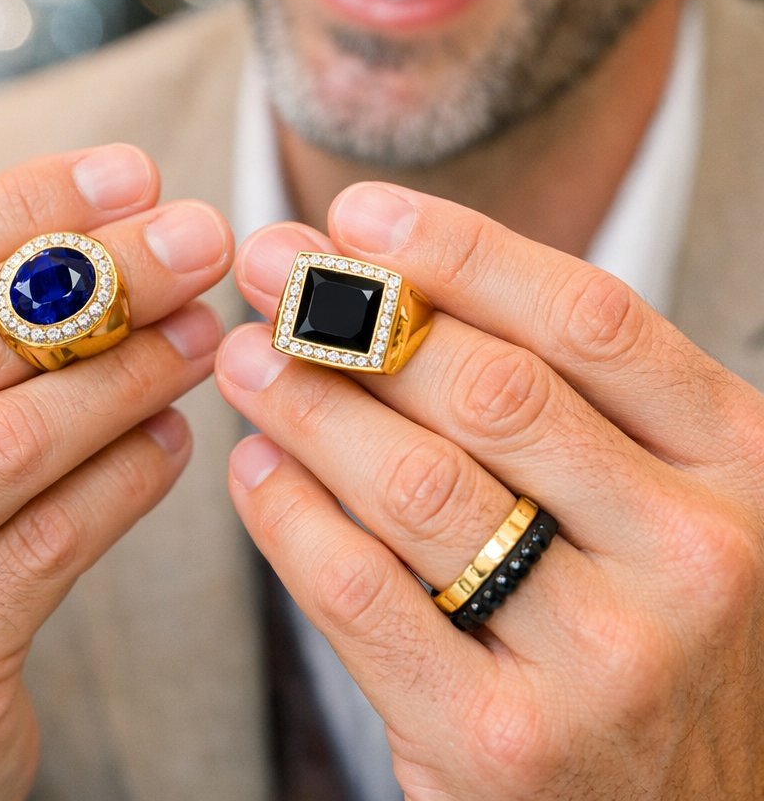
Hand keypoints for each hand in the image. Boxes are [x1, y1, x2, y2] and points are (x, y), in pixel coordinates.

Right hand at [0, 145, 231, 799]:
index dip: (26, 205)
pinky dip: (129, 480)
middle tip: (200, 240)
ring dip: (131, 373)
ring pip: (15, 439)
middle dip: (104, 276)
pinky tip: (175, 440)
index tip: (132, 176)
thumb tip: (98, 228)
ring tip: (202, 335)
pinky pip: (50, 544)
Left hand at [216, 181, 763, 800]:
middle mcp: (696, 556)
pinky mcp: (503, 747)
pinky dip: (285, 514)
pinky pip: (359, 592)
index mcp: (743, 465)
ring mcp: (608, 661)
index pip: (586, 317)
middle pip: (490, 389)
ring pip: (414, 482)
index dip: (458, 249)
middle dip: (353, 312)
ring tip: (245, 356)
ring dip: (305, 401)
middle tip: (266, 266)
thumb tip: (383, 284)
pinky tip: (251, 465)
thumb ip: (558, 404)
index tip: (353, 212)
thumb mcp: (649, 502)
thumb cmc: (645, 627)